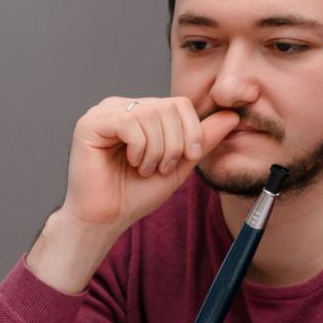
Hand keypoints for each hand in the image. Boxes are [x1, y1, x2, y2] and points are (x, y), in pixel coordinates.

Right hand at [27, 97, 239, 292]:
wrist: (107, 219)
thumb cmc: (135, 194)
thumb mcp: (179, 165)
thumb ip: (202, 140)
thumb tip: (233, 116)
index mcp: (140, 112)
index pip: (178, 103)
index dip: (191, 131)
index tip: (186, 159)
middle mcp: (121, 107)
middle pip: (167, 107)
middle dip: (174, 143)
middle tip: (161, 168)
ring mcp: (103, 114)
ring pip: (150, 114)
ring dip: (156, 150)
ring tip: (145, 169)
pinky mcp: (90, 124)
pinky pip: (129, 122)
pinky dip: (139, 147)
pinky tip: (131, 163)